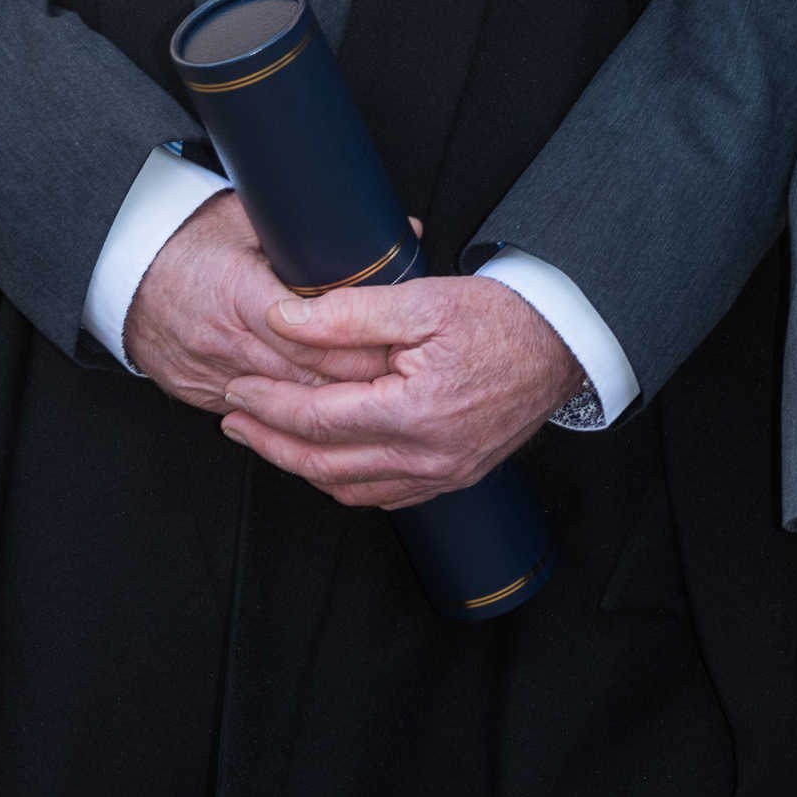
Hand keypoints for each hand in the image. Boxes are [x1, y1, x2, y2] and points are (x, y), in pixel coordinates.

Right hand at [123, 191, 394, 408]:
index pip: (312, 335)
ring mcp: (211, 372)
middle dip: (357, 383)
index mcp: (240, 292)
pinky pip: (254, 414)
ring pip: (284, 404)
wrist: (123, 269)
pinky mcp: (200, 393)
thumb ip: (317, 229)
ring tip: (375, 405)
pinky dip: (290, 417)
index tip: (394, 348)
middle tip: (401, 383)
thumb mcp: (251, 218)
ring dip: (329, 406)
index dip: (358, 346)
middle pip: (305, 375)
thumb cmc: (190, 239)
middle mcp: (226, 339)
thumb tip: (398, 229)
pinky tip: (324, 419)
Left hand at [216, 275, 583, 507]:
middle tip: (233, 417)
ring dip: (301, 465)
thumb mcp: (422, 300)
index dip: (268, 405)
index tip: (236, 388)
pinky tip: (325, 459)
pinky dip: (344, 481)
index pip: (319, 418)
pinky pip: (384, 496)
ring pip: (350, 488)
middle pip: (324, 464)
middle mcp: (428, 455)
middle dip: (269, 441)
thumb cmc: (500, 317)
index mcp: (416, 411)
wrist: (563, 342)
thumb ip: (347, 314)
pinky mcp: (453, 476)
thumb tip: (281, 319)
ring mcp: (442, 473)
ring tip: (267, 436)